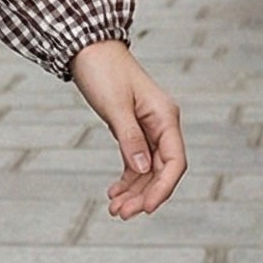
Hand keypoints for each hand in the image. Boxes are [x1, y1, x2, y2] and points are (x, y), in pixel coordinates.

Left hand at [69, 41, 186, 219]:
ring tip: (114, 209)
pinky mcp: (133, 130)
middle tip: (120, 214)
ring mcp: (148, 128)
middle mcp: (162, 124)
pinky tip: (114, 192)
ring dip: (134, 191)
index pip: (174, 161)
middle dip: (144, 195)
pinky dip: (127, 178)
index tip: (146, 208)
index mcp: (165, 116)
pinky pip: (136, 161)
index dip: (163, 188)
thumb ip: (130, 137)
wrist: (88, 49)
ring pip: (148, 169)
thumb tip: (143, 168)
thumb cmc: (103, 70)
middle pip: (161, 170)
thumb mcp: (115, 106)